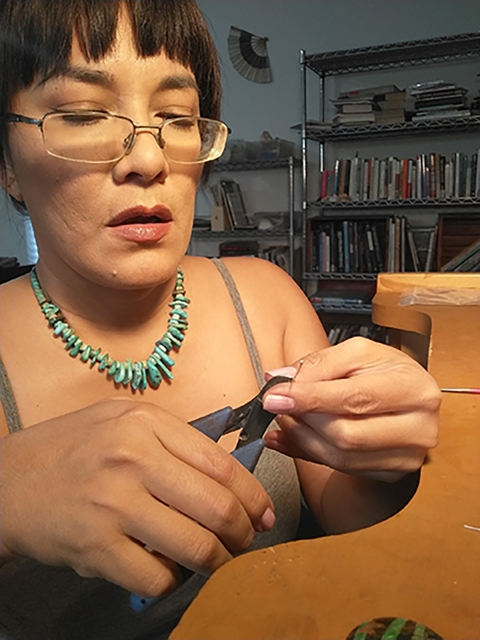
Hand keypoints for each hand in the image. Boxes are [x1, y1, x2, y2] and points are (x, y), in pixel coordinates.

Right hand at [0, 398, 273, 596]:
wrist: (10, 481)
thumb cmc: (73, 447)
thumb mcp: (123, 421)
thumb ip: (174, 440)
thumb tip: (230, 473)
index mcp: (146, 425)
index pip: (221, 464)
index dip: (254, 496)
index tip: (265, 514)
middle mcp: (134, 460)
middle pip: (218, 508)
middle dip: (244, 534)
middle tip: (246, 542)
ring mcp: (115, 506)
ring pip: (196, 547)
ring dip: (218, 561)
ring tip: (217, 560)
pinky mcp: (97, 548)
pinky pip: (159, 577)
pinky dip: (174, 579)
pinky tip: (169, 569)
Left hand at [262, 337, 440, 481]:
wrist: (409, 399)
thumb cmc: (386, 373)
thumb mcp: (357, 353)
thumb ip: (318, 363)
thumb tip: (279, 379)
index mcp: (413, 389)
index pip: (354, 398)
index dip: (310, 399)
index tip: (275, 396)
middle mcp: (418, 428)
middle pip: (346, 435)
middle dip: (304, 420)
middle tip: (281, 405)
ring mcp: (407, 456)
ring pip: (340, 458)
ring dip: (302, 438)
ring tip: (288, 418)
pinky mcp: (392, 474)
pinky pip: (340, 469)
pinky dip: (308, 453)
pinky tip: (293, 437)